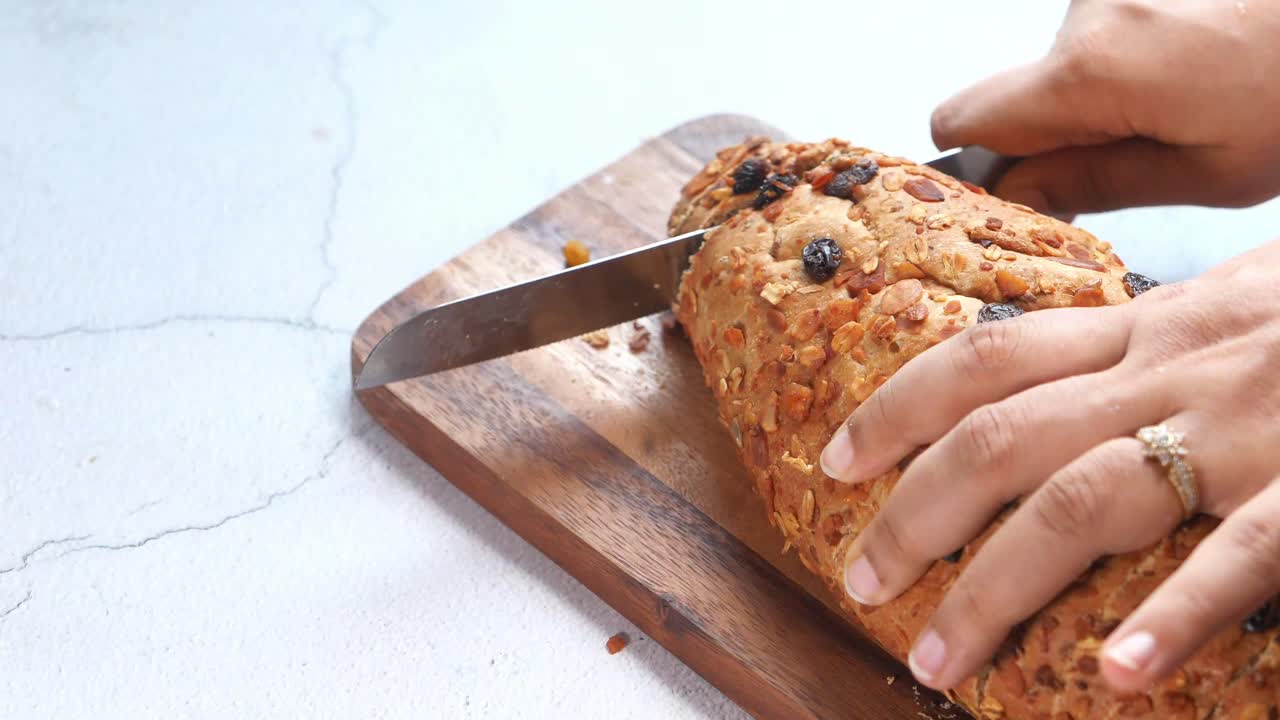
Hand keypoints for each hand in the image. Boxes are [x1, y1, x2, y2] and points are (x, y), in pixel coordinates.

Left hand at [818, 240, 1279, 691]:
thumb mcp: (1236, 303)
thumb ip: (1151, 343)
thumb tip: (1058, 388)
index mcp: (1151, 327)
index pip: (985, 358)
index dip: (896, 407)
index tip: (835, 459)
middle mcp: (1175, 369)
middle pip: (998, 437)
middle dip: (912, 512)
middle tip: (857, 578)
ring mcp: (1247, 429)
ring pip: (1079, 502)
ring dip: (993, 586)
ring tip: (935, 656)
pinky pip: (1239, 555)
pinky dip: (1172, 614)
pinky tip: (1113, 673)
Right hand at [932, 0, 1279, 215]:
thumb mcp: (1213, 172)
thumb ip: (1097, 183)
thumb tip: (1023, 195)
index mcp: (1091, 71)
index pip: (964, 119)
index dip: (978, 160)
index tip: (1019, 186)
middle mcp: (1088, 10)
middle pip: (1027, 88)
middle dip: (1071, 125)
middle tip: (1157, 143)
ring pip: (1079, 55)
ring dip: (1120, 84)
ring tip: (1207, 91)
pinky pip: (1118, 21)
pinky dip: (1151, 47)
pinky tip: (1213, 55)